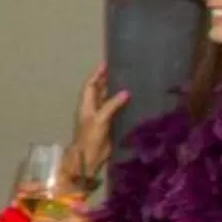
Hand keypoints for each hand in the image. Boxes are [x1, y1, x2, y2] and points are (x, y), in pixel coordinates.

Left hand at [72, 64, 130, 184]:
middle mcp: (94, 108)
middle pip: (100, 90)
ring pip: (109, 99)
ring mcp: (102, 116)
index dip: (97, 74)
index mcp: (87, 104)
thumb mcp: (100, 119)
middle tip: (121, 69)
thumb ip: (112, 105)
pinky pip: (117, 110)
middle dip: (108, 79)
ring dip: (117, 90)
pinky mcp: (110, 123)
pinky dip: (124, 103)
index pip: (91, 85)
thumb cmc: (90, 137)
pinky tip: (134, 99)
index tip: (106, 63)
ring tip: (130, 80)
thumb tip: (125, 92)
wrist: (90, 158)